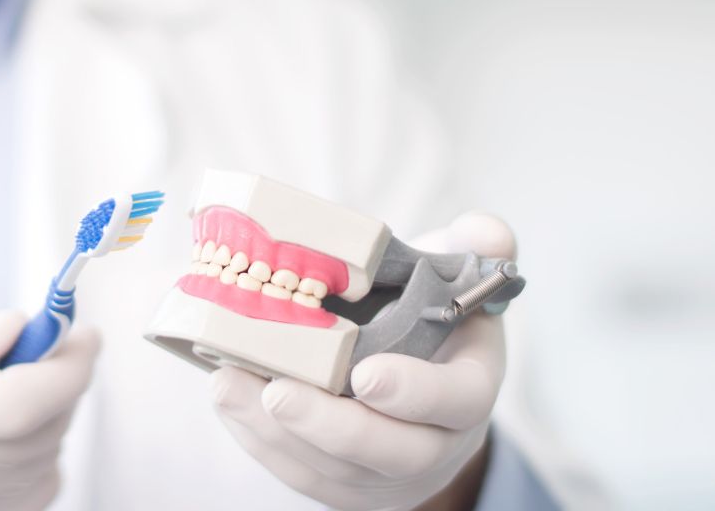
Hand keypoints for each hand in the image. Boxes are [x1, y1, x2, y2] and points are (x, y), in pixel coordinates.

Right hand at [0, 299, 100, 510]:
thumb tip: (20, 325)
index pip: (19, 404)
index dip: (68, 367)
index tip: (83, 333)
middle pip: (40, 431)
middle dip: (63, 381)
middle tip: (48, 346)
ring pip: (46, 460)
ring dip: (51, 415)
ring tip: (10, 388)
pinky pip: (36, 490)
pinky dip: (39, 453)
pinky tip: (4, 432)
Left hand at [211, 212, 514, 510]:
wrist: (408, 366)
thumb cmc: (429, 310)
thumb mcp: (457, 271)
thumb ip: (475, 244)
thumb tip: (486, 233)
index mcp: (468, 389)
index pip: (456, 402)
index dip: (414, 393)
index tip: (365, 374)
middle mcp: (434, 442)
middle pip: (390, 453)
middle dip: (331, 428)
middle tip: (279, 393)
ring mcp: (385, 472)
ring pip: (334, 469)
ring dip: (277, 433)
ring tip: (230, 384)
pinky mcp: (340, 482)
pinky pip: (299, 471)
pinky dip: (258, 438)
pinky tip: (228, 396)